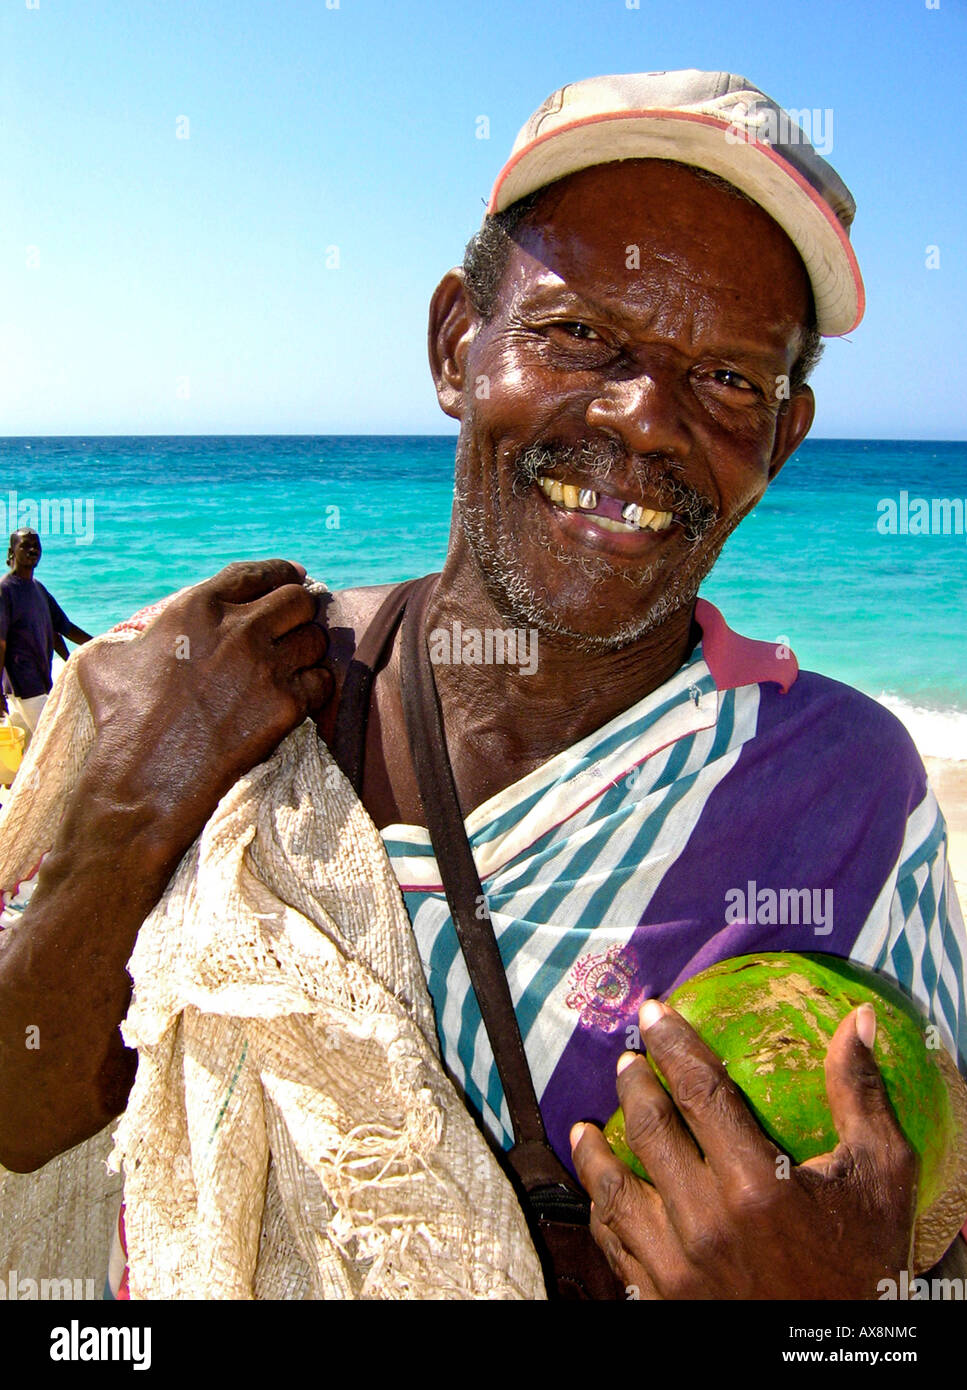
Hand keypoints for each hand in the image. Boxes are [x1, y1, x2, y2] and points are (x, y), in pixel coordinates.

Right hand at [74, 559, 332, 860]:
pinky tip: (299, 695)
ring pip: (316, 639)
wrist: (149, 776)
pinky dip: (314, 687)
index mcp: (199, 608)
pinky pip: (321, 681)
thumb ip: (129, 638)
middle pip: (298, 601)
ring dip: (309, 650)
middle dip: (300, 611)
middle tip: (296, 626)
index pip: (255, 574)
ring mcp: (267, 666)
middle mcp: (240, 629)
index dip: (280, 572)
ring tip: (296, 663)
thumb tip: (131, 642)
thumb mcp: (108, 662)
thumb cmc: (123, 721)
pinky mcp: (287, 704)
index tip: (294, 576)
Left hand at [570, 999, 916, 1299]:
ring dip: (597, 1151)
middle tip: (628, 1061)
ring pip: (616, 1191)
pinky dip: (601, 1212)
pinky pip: (615, 1246)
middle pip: (652, 1130)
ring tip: (588, 1125)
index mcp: (758, 1186)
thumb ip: (860, 1097)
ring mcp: (678, 1268)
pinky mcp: (662, 1302)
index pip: (699, 1091)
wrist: (840, 1359)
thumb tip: (856, 1022)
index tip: (653, 1013)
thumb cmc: (867, 1267)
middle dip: (634, 1084)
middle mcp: (708, 1224)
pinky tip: (598, 1193)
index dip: (673, 1044)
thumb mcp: (880, 1178)